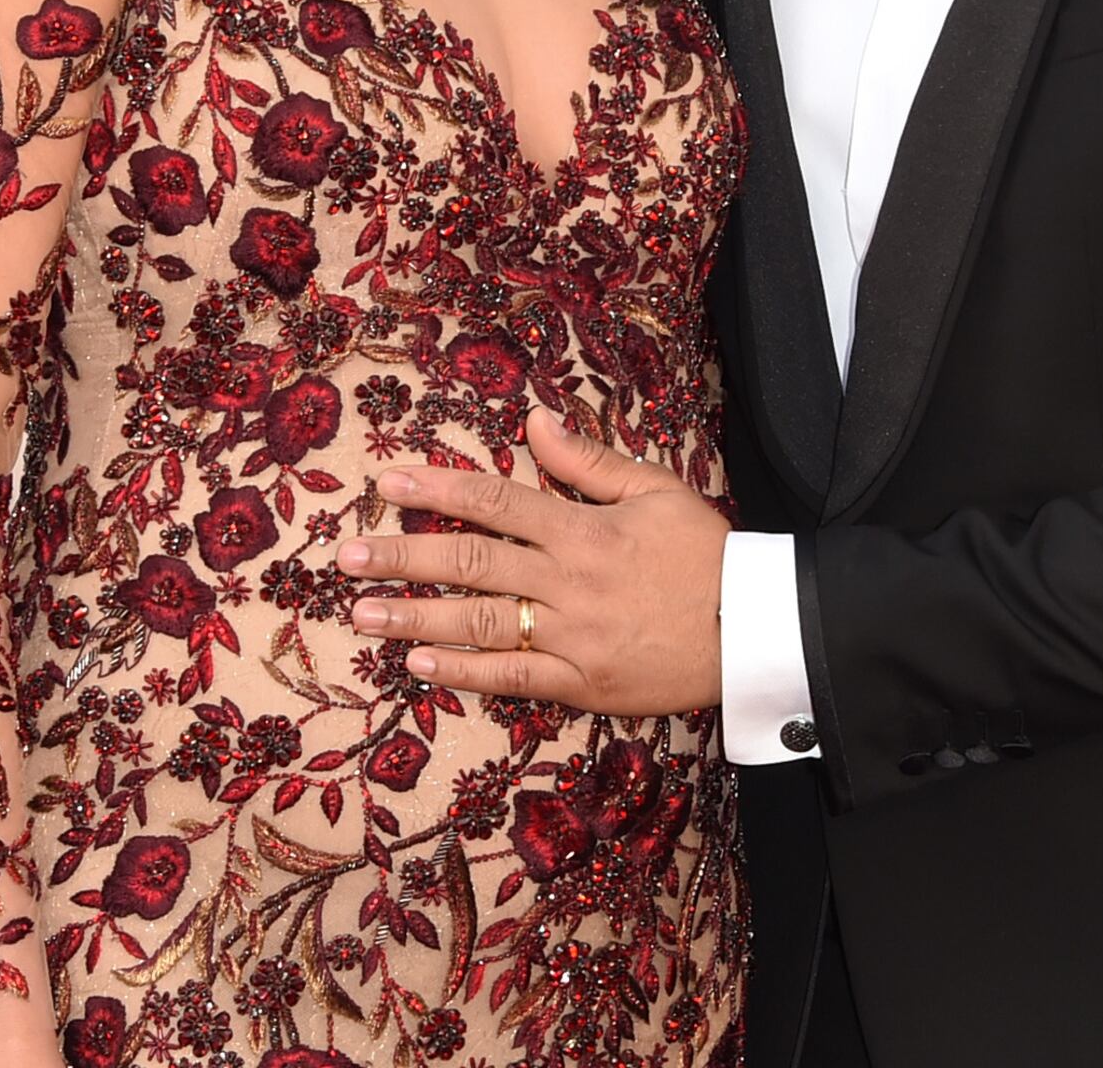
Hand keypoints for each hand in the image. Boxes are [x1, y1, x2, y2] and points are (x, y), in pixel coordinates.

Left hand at [339, 406, 725, 715]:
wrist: (757, 627)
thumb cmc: (707, 553)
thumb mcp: (655, 490)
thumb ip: (589, 460)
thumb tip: (532, 420)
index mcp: (583, 529)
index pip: (494, 501)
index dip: (436, 491)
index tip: (385, 484)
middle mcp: (569, 581)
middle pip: (471, 562)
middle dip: (403, 556)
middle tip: (345, 557)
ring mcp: (574, 636)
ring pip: (481, 623)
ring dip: (416, 617)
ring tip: (361, 612)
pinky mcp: (584, 683)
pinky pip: (515, 679)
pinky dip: (465, 671)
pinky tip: (419, 662)